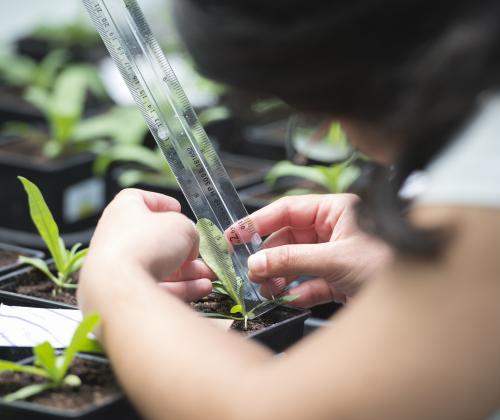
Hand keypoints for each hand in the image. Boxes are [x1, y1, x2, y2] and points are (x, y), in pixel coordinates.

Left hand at [79, 189, 212, 309]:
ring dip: (188, 271)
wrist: (120, 285)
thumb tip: (190, 247)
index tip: (177, 209)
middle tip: (202, 253)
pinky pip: (157, 287)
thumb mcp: (182, 226)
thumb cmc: (147, 243)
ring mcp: (119, 267)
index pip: (139, 199)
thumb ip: (190, 231)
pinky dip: (181, 288)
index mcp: (124, 210)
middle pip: (156, 240)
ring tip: (210, 274)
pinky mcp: (125, 291)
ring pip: (160, 267)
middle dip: (184, 248)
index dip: (161, 202)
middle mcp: (117, 237)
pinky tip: (202, 288)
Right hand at [243, 194, 391, 306]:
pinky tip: (289, 298)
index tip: (234, 235)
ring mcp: (335, 255)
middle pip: (288, 239)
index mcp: (334, 211)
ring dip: (280, 276)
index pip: (286, 211)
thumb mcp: (336, 259)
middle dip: (269, 256)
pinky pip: (311, 282)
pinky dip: (298, 291)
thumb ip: (293, 260)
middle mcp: (333, 230)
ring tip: (266, 289)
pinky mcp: (340, 279)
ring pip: (297, 262)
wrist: (426, 296)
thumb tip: (257, 262)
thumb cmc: (391, 262)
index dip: (258, 222)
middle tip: (251, 271)